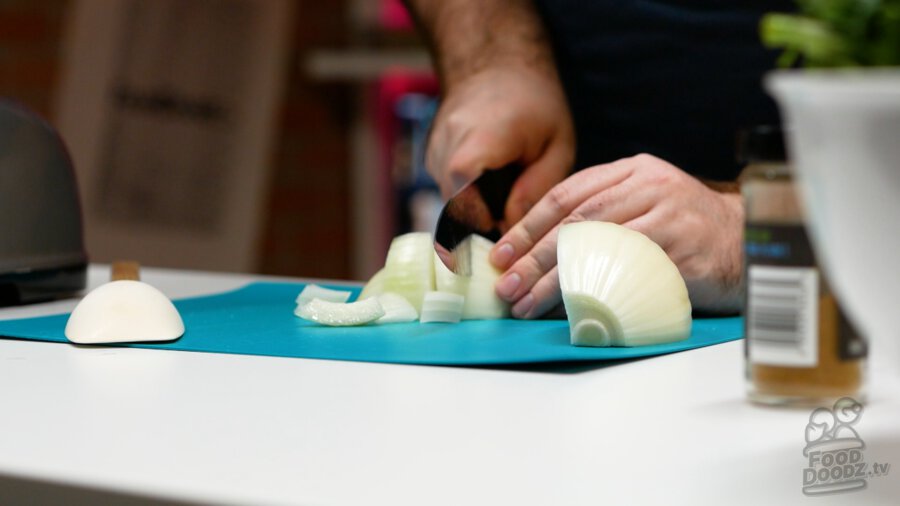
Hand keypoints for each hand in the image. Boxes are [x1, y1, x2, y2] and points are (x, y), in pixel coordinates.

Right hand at [426, 65, 574, 224]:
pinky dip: (466, 195)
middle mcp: (449, 142)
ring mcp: (434, 148)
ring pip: (448, 199)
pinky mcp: (431, 154)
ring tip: (502, 196)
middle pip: (454, 203)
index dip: (479, 219)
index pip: (462, 192)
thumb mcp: (556, 145)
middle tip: (509, 221)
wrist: (497, 64)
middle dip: (480, 220)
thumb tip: (512, 228)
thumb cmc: (534, 104)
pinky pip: (446, 188)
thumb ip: (537, 188)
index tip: (503, 229)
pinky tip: (488, 182)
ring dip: (473, 208)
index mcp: (483, 138)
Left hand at [489, 154, 744, 317]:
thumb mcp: (644, 206)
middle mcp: (650, 185)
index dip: (527, 226)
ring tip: (528, 304)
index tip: (500, 255)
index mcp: (632, 170)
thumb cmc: (687, 232)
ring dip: (556, 280)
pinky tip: (571, 311)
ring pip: (597, 246)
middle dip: (533, 257)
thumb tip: (535, 255)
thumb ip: (601, 216)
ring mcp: (670, 215)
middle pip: (576, 221)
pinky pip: (629, 273)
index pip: (566, 195)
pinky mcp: (685, 250)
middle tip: (507, 286)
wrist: (753, 243)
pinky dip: (596, 292)